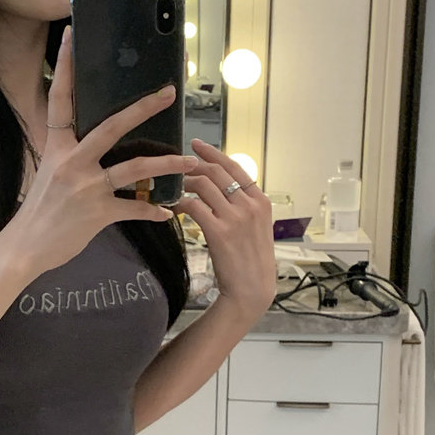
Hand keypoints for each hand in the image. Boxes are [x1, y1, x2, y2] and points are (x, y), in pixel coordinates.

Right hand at [13, 25, 197, 276]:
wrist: (25, 247)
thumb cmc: (38, 212)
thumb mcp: (48, 174)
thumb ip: (70, 156)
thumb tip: (94, 144)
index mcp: (56, 148)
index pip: (60, 101)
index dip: (66, 68)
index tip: (72, 38)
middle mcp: (72, 163)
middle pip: (111, 127)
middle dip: (142, 109)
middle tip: (168, 93)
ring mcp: (86, 188)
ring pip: (134, 168)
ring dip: (166, 164)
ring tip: (189, 163)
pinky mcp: (98, 214)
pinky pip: (134, 209)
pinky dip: (152, 211)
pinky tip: (166, 212)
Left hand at [171, 139, 276, 320]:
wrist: (251, 289)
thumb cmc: (250, 261)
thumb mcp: (256, 228)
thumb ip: (243, 207)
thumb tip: (223, 191)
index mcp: (261, 201)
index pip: (235, 167)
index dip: (214, 154)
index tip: (197, 145)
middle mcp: (250, 205)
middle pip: (217, 172)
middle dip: (194, 164)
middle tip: (176, 164)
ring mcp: (235, 218)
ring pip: (204, 186)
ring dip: (184, 183)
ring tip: (173, 187)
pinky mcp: (219, 232)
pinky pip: (194, 207)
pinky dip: (181, 203)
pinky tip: (173, 207)